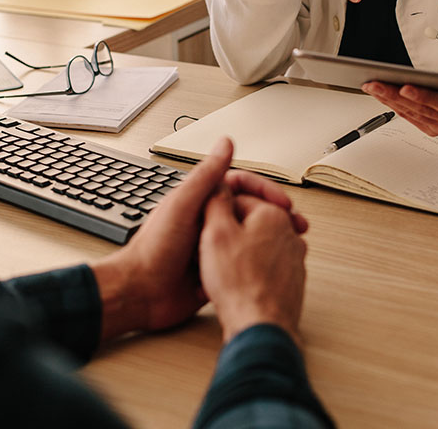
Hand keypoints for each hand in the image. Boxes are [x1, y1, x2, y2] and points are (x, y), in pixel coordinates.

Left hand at [90, 138, 297, 342]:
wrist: (141, 294)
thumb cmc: (154, 248)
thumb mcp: (184, 205)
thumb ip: (206, 175)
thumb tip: (225, 142)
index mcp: (201, 201)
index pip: (242, 186)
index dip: (265, 190)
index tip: (282, 202)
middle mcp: (209, 221)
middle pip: (250, 210)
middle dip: (275, 215)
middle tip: (297, 225)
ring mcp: (213, 246)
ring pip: (250, 236)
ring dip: (272, 238)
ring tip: (293, 245)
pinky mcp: (215, 270)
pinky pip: (243, 261)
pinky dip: (261, 261)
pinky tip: (276, 265)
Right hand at [199, 185, 308, 344]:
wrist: (260, 327)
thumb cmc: (239, 284)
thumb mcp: (216, 233)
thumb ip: (217, 202)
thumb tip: (219, 186)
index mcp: (273, 214)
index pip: (240, 197)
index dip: (216, 211)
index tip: (205, 223)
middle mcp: (289, 233)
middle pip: (249, 221)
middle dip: (228, 232)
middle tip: (209, 247)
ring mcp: (293, 258)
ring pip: (256, 245)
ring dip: (236, 253)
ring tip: (219, 269)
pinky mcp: (291, 280)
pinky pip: (264, 267)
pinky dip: (248, 271)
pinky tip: (233, 284)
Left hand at [362, 54, 437, 136]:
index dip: (423, 97)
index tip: (404, 87)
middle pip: (423, 110)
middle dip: (396, 96)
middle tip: (376, 84)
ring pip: (412, 114)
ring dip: (389, 100)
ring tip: (372, 86)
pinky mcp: (430, 128)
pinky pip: (409, 117)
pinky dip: (392, 105)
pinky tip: (379, 94)